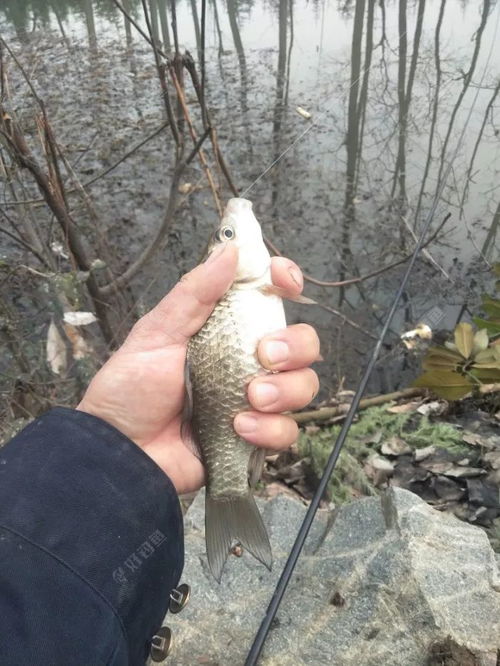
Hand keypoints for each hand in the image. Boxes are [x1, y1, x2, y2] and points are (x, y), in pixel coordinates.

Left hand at [77, 244, 319, 493]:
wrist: (120, 452)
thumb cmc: (129, 390)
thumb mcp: (156, 334)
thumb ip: (194, 295)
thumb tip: (229, 249)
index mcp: (225, 330)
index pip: (270, 298)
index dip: (286, 281)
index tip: (284, 279)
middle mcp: (246, 362)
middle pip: (302, 343)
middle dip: (294, 345)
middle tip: (264, 355)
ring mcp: (254, 401)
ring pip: (304, 386)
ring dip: (284, 390)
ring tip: (250, 399)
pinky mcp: (255, 437)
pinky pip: (287, 431)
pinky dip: (269, 429)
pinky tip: (239, 428)